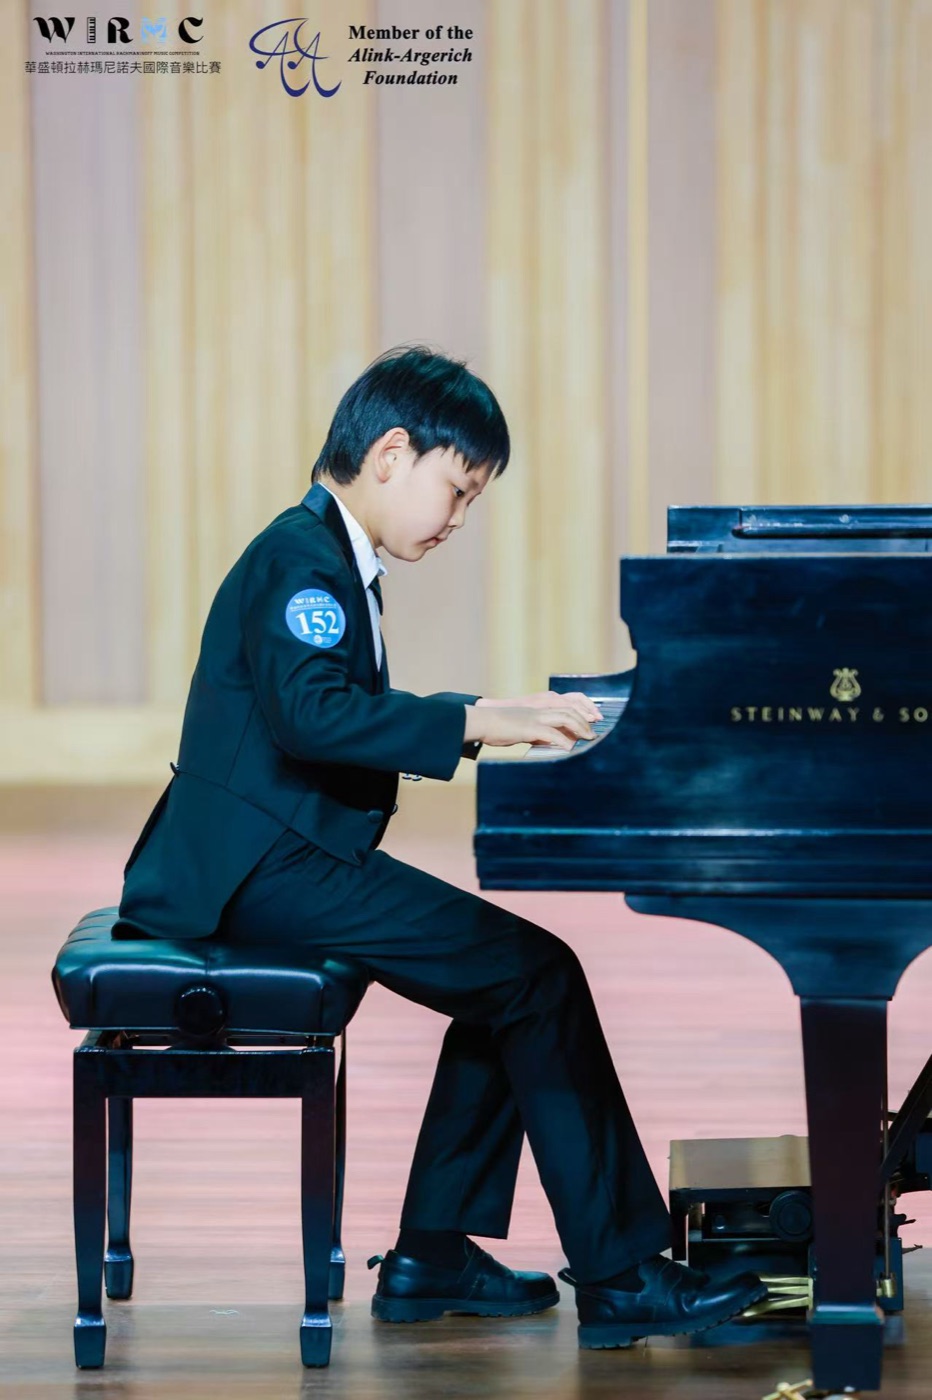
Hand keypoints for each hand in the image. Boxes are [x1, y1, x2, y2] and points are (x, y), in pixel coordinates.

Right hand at [464, 702, 595, 751]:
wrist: (480, 721)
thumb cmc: (496, 727)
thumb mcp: (520, 728)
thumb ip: (536, 733)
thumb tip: (548, 741)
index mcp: (536, 709)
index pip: (564, 706)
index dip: (579, 713)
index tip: (589, 723)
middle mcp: (538, 710)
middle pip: (569, 709)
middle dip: (585, 720)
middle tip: (594, 732)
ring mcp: (534, 717)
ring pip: (565, 717)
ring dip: (579, 727)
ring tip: (588, 738)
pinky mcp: (528, 727)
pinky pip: (551, 733)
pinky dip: (563, 741)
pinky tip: (570, 748)